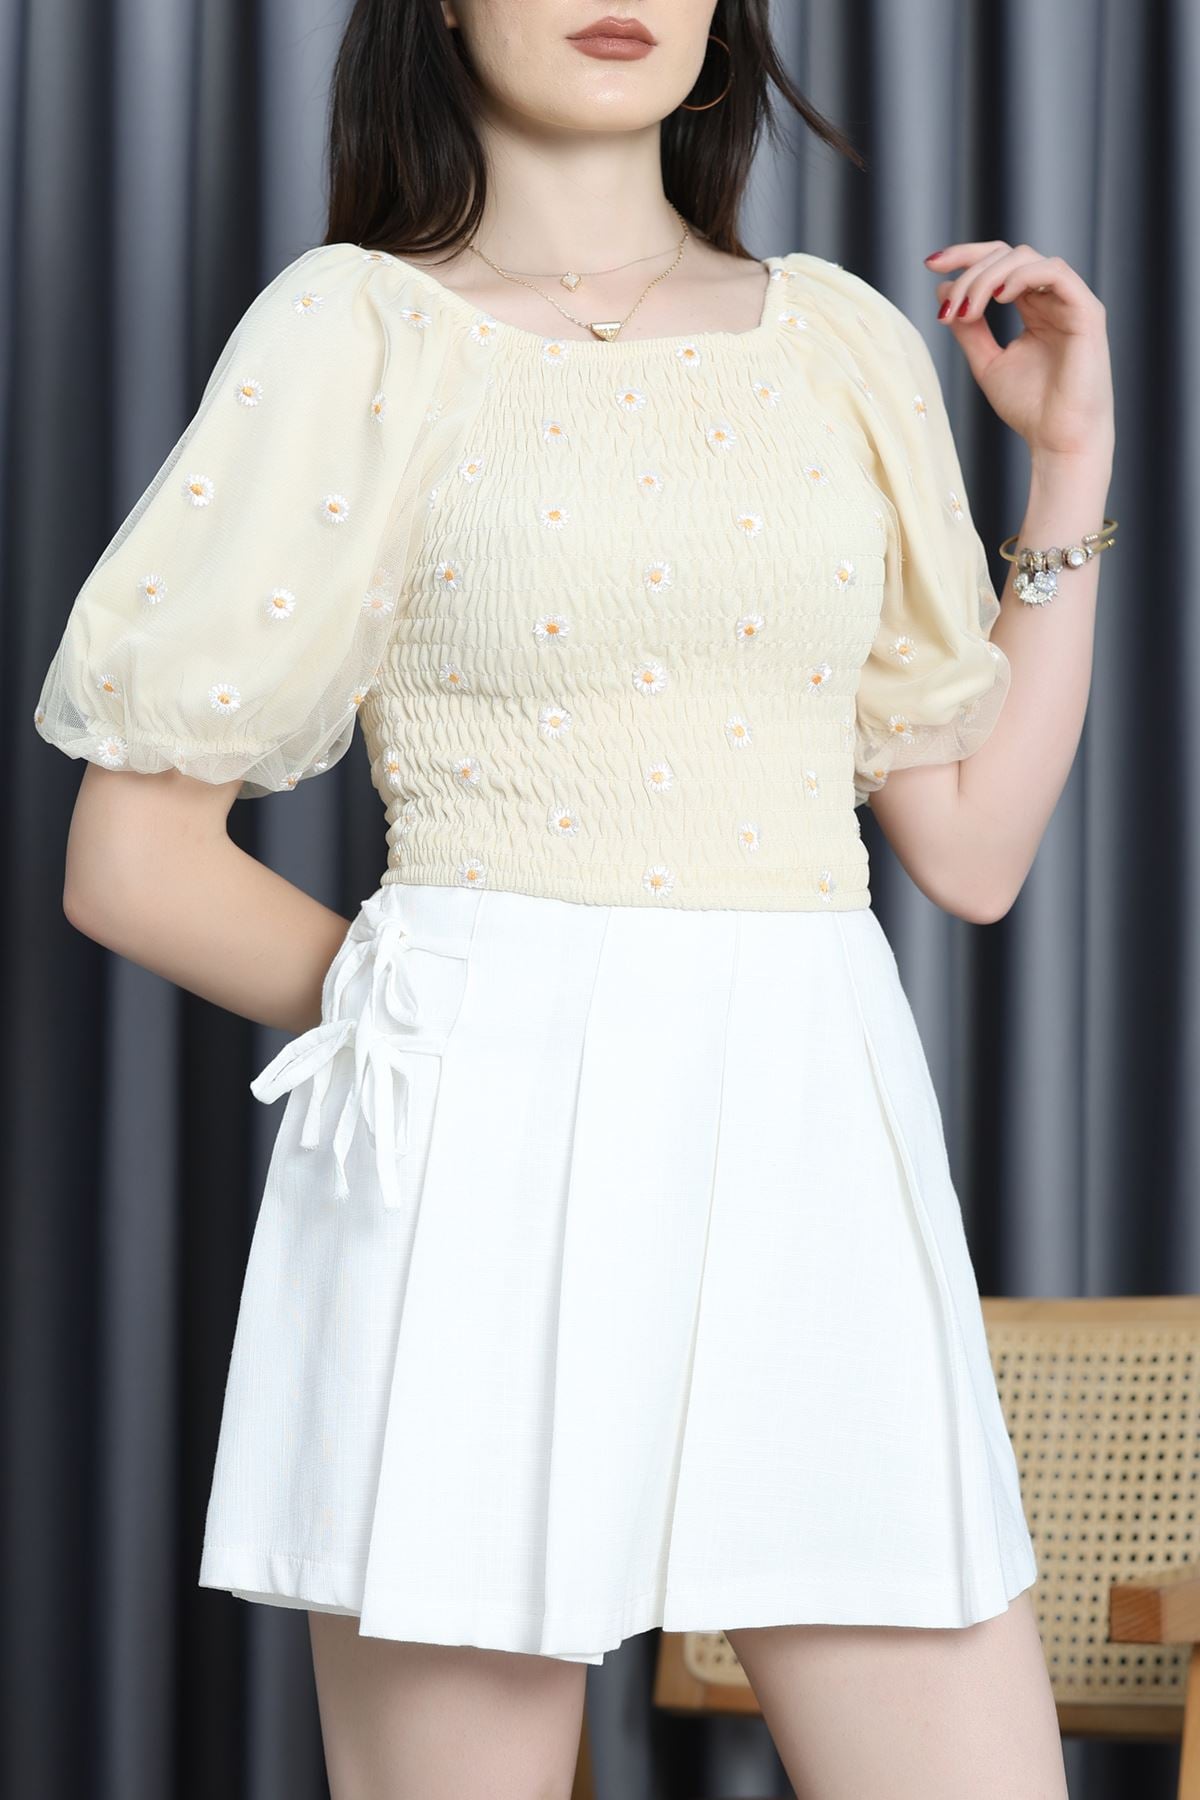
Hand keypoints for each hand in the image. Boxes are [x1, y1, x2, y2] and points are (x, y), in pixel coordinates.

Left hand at [924, 240, 1114, 462]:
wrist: (1059, 440)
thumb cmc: (1030, 408)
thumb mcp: (986, 362)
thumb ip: (968, 328)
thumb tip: (945, 290)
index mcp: (1032, 307)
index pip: (999, 263)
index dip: (965, 256)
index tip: (931, 265)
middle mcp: (1052, 299)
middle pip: (1008, 255)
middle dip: (970, 271)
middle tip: (949, 307)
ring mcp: (1071, 302)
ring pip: (1026, 259)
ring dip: (988, 278)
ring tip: (968, 311)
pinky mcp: (1087, 311)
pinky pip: (1055, 272)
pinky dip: (1022, 276)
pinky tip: (999, 298)